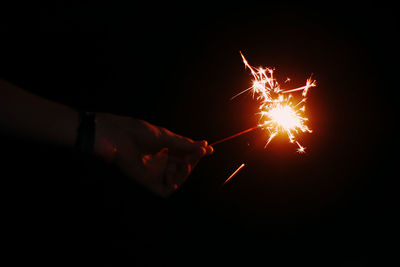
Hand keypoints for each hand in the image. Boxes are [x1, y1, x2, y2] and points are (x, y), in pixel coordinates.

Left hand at [93, 113, 212, 196]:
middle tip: (199, 153)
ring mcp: (155, 172)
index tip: (209, 149)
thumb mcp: (167, 137)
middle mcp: (161, 161)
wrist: (121, 137)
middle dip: (193, 160)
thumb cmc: (140, 132)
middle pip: (184, 166)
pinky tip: (174, 172)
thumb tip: (206, 146)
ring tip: (186, 161)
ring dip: (186, 171)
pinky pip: (166, 189)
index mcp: (165, 149)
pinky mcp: (149, 182)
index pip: (185, 154)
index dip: (196, 153)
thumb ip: (185, 145)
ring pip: (178, 178)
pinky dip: (174, 183)